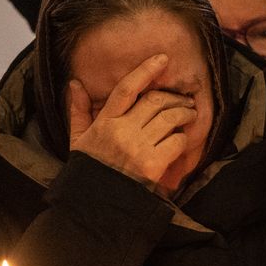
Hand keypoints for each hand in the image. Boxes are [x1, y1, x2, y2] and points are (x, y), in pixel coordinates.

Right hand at [67, 53, 197, 188]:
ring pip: (170, 118)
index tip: (162, 59)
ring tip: (190, 113)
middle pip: (155, 101)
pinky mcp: (153, 165)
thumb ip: (78, 111)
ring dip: (184, 113)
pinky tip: (182, 139)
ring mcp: (138, 148)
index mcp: (104, 122)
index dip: (146, 71)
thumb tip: (75, 84)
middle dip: (174, 97)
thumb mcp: (77, 140)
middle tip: (184, 98)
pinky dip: (183, 138)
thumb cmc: (89, 171)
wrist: (96, 206)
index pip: (126, 89)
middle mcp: (122, 131)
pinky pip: (177, 142)